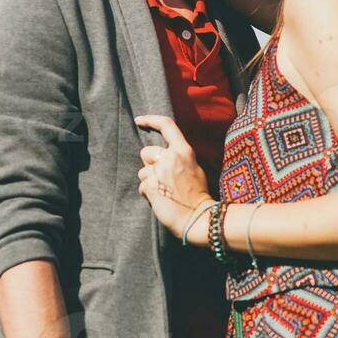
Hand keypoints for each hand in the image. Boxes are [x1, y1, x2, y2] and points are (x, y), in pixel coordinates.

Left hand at [133, 114, 211, 238]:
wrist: (197, 217)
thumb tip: (162, 154)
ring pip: (142, 171)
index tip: (139, 120)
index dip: (151, 120)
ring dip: (149, 181)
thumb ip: (178, 157)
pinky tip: (160, 200)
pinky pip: (142, 186)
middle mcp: (170, 157)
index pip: (166, 125)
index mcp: (184, 150)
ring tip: (164, 192)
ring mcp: (159, 171)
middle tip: (163, 179)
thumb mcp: (194, 168)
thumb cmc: (197, 195)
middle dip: (149, 165)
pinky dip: (148, 194)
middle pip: (146, 152)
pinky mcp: (150, 185)